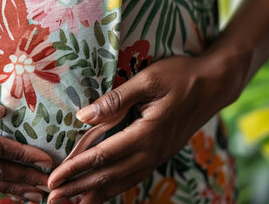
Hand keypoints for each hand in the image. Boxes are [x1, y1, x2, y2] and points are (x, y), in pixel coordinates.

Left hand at [46, 51, 247, 203]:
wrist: (215, 84)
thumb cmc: (181, 76)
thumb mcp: (147, 80)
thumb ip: (115, 99)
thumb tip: (83, 116)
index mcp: (147, 134)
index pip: (103, 157)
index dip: (76, 169)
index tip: (54, 180)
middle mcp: (152, 152)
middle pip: (110, 176)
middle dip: (79, 189)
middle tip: (53, 198)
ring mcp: (158, 156)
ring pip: (122, 181)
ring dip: (95, 193)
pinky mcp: (160, 154)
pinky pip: (133, 176)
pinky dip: (114, 187)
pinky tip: (101, 192)